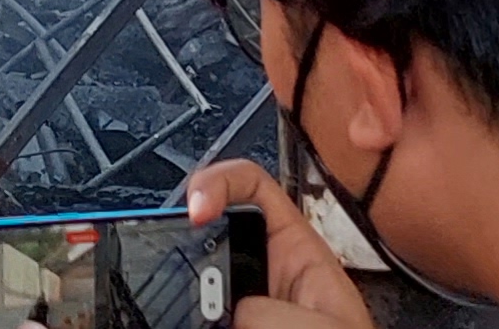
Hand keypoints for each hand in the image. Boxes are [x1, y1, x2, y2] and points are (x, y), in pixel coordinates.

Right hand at [180, 160, 371, 328]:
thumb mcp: (321, 323)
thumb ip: (270, 310)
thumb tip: (228, 311)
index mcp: (298, 250)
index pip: (251, 186)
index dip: (219, 182)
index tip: (197, 208)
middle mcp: (266, 272)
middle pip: (212, 232)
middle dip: (190, 241)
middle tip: (178, 259)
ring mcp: (246, 303)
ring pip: (200, 279)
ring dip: (187, 287)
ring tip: (180, 298)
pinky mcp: (233, 322)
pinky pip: (200, 312)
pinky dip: (187, 315)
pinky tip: (183, 319)